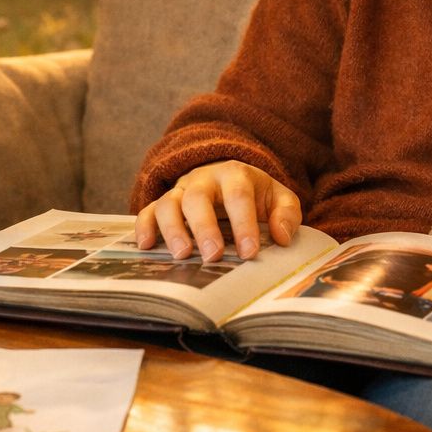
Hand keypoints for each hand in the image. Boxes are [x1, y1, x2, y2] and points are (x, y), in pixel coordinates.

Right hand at [134, 159, 303, 262]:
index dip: (243, 223)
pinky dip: (144, 227)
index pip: (238, 195)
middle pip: (198, 197)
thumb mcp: (279, 198)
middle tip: (213, 256)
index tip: (249, 252)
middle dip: (205, 227)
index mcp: (235, 175)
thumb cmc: (255, 195)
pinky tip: (146, 246)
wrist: (230, 180)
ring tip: (182, 255)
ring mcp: (181, 190)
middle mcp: (204, 179)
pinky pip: (148, 211)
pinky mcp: (164, 203)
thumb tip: (282, 237)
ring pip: (169, 203)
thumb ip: (286, 214)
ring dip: (173, 229)